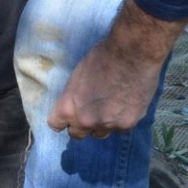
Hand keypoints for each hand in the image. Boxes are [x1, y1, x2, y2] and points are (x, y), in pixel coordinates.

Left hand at [47, 0, 182, 138]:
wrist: (132, 54)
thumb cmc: (101, 57)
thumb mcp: (77, 76)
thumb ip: (74, 96)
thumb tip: (77, 104)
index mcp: (68, 107)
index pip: (56, 125)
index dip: (62, 119)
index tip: (68, 115)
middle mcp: (85, 120)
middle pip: (77, 134)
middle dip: (81, 125)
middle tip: (90, 111)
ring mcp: (107, 125)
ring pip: (99, 134)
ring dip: (101, 125)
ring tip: (109, 107)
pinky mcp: (127, 124)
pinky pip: (119, 128)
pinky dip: (121, 120)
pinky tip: (125, 104)